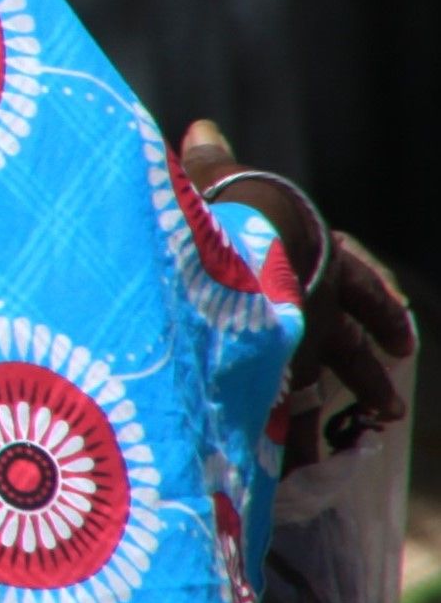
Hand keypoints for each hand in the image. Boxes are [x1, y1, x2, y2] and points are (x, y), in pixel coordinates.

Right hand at [181, 119, 413, 429]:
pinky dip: (290, 450)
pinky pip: (288, 424)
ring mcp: (299, 347)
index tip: (400, 337)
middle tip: (389, 408)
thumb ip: (212, 164)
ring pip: (328, 390)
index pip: (358, 280)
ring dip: (336, 420)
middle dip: (369, 376)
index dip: (377, 307)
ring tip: (336, 456)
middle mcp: (317, 305)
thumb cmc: (230, 213)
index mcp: (316, 256)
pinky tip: (291, 474)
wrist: (235, 259)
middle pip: (354, 344)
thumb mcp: (221, 183)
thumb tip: (203, 128)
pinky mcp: (275, 380)